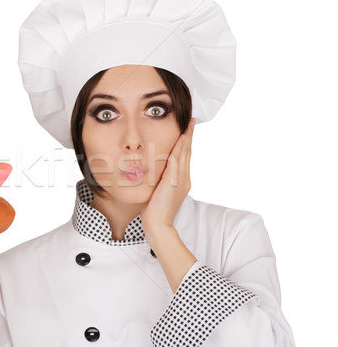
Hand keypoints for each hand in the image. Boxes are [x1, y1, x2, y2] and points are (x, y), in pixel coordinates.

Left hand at [142, 118, 194, 232]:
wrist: (157, 224)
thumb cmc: (154, 210)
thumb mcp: (158, 191)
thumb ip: (160, 179)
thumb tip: (154, 170)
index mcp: (182, 181)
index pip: (185, 157)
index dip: (186, 143)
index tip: (187, 130)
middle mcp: (184, 179)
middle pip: (188, 152)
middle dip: (190, 136)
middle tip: (192, 121)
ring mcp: (181, 180)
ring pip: (185, 154)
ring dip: (187, 138)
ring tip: (189, 124)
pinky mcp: (173, 182)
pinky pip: (177, 161)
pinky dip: (179, 149)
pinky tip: (180, 138)